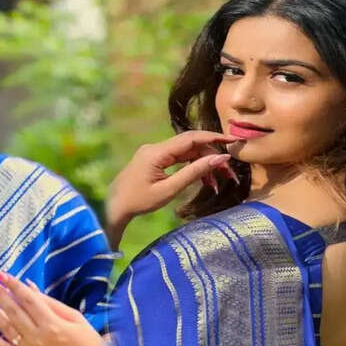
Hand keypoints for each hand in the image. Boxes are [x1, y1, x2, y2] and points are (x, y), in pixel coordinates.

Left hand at [0, 271, 112, 345]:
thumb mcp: (73, 316)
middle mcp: (38, 337)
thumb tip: (28, 286)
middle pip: (12, 310)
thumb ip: (49, 302)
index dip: (13, 285)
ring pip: (4, 327)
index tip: (0, 273)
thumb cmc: (86, 339)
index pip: (27, 299)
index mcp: (52, 323)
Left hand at [106, 130, 241, 247]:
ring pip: (186, 152)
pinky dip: (191, 167)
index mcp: (157, 152)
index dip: (213, 137)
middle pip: (190, 145)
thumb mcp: (169, 190)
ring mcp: (154, 152)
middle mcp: (155, 147)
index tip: (232, 140)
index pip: (190, 138)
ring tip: (216, 183)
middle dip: (211, 156)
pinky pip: (178, 158)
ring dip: (202, 164)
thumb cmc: (139, 201)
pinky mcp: (154, 159)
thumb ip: (194, 173)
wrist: (113, 207)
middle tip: (228, 173)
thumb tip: (219, 158)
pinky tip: (203, 179)